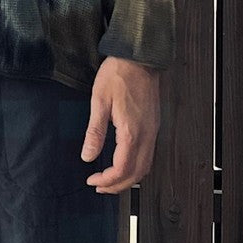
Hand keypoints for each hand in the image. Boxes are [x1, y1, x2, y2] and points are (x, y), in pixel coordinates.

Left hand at [81, 56, 161, 193]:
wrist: (139, 57)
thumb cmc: (118, 75)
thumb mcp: (99, 101)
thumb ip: (95, 132)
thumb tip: (88, 156)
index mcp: (132, 132)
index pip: (122, 169)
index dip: (107, 181)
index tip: (92, 180)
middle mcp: (147, 135)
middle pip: (137, 174)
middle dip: (118, 185)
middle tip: (100, 185)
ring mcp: (153, 131)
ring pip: (146, 166)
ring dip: (129, 177)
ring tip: (110, 178)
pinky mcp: (154, 125)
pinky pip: (149, 155)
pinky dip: (136, 166)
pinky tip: (124, 162)